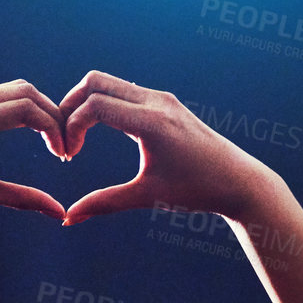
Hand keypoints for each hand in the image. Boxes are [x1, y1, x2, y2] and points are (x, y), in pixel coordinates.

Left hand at [0, 79, 67, 222]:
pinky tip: (27, 131)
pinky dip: (16, 107)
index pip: (27, 109)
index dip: (54, 128)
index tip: (63, 153)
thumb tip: (60, 213)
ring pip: (11, 89)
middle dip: (50, 115)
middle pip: (24, 91)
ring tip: (49, 138)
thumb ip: (24, 199)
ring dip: (35, 109)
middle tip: (63, 143)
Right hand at [56, 70, 278, 224]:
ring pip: (108, 82)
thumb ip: (104, 203)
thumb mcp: (147, 197)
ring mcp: (162, 98)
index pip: (94, 105)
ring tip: (76, 137)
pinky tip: (98, 131)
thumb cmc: (196, 191)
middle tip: (63, 138)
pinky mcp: (165, 102)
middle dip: (70, 107)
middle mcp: (157, 101)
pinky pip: (123, 90)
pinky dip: (103, 104)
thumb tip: (67, 220)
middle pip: (95, 82)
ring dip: (85, 103)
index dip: (71, 127)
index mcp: (152, 122)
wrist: (239, 180)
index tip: (68, 156)